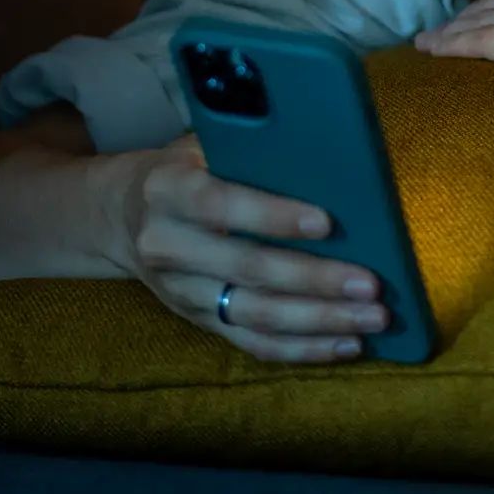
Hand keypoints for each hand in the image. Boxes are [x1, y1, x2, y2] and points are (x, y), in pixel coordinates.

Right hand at [100, 131, 389, 364]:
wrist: (121, 216)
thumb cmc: (188, 168)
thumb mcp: (203, 145)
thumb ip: (250, 150)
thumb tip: (328, 157)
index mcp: (169, 191)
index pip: (222, 205)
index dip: (273, 217)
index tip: (326, 223)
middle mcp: (168, 246)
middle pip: (248, 270)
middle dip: (315, 280)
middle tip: (370, 284)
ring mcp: (182, 292)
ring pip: (256, 314)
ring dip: (320, 321)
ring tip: (372, 318)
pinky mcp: (199, 322)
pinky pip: (253, 342)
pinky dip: (303, 348)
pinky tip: (347, 344)